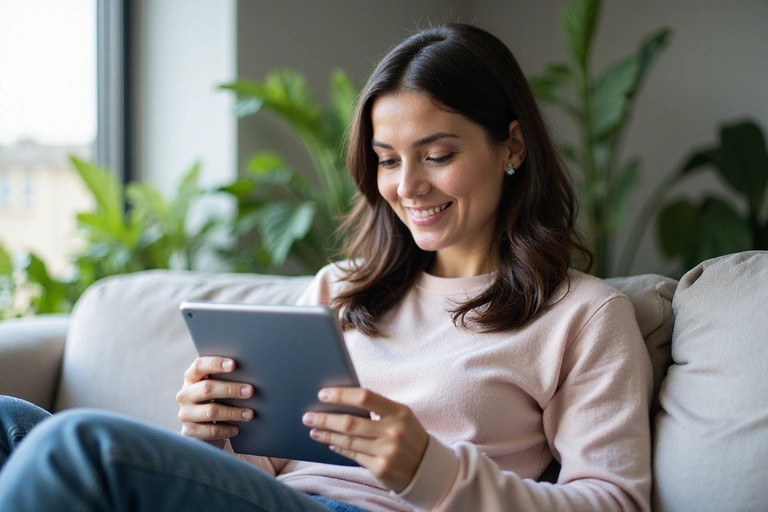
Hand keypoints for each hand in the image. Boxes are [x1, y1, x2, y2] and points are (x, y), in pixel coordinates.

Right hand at [176, 356, 253, 447]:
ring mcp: (185, 413)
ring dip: (233, 412)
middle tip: (250, 391)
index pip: (200, 366)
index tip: (234, 364)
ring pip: (211, 411)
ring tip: (250, 413)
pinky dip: (226, 429)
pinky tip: (237, 428)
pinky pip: (210, 430)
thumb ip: (227, 377)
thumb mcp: (218, 386)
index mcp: (191, 377)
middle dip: (231, 389)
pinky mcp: (189, 431)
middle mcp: (185, 394)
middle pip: (207, 388)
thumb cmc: (217, 399)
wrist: (204, 427)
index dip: (216, 363)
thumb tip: (250, 373)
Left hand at [302, 388, 428, 492]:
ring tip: (313, 430)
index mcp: (399, 412)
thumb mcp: (401, 417)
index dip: (342, 395)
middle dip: (325, 419)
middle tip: (308, 416)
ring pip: (348, 441)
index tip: (323, 394)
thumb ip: (377, 408)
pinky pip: (353, 456)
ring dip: (326, 435)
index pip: (365, 397)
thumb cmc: (408, 435)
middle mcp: (393, 431)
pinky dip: (338, 448)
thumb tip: (342, 401)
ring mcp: (387, 451)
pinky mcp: (380, 468)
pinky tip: (329, 442)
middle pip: (350, 422)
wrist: (426, 467)